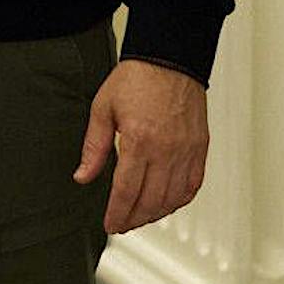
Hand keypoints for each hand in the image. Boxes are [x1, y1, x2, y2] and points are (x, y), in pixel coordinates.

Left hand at [75, 58, 208, 233]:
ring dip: (155, 214)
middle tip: (122, 224)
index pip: (127, 191)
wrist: (169, 59)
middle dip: (134, 219)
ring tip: (140, 217)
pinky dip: (179, 200)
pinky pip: (192, 185)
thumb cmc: (136, 78)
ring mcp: (187, 151)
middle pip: (151, 200)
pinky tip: (167, 204)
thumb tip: (83, 175)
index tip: (110, 224)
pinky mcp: (200, 148)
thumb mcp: (103, 108)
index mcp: (140, 140)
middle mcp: (167, 150)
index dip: (117, 213)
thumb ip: (94, 146)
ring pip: (173, 198)